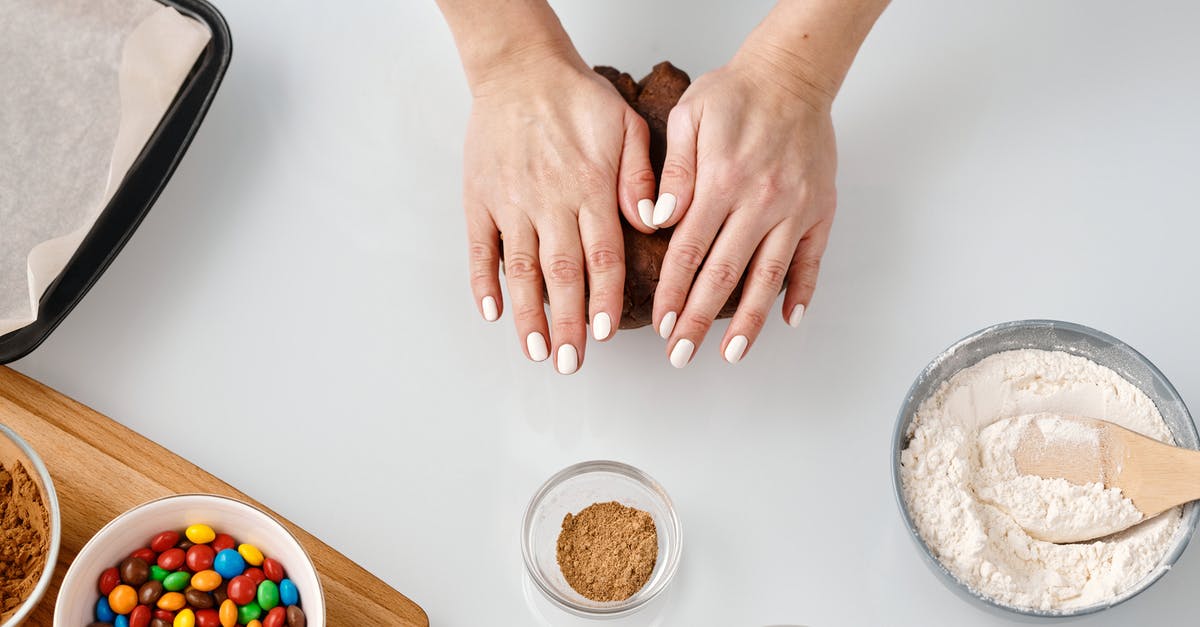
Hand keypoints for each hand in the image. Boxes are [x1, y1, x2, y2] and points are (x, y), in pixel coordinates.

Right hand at [463, 50, 656, 373]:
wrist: (520, 69)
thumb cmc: (578, 99)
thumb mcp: (627, 126)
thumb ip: (641, 177)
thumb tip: (651, 223)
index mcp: (589, 187)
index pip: (601, 256)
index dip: (604, 299)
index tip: (607, 333)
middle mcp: (549, 200)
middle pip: (561, 274)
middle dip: (568, 324)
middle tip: (571, 362)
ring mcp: (511, 201)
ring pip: (521, 269)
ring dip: (528, 315)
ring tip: (536, 351)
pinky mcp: (480, 197)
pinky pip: (481, 247)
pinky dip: (484, 281)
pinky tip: (492, 312)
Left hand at [651, 46, 837, 366]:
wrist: (793, 74)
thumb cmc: (735, 94)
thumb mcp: (688, 118)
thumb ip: (673, 174)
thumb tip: (658, 221)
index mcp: (722, 181)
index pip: (689, 251)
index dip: (673, 292)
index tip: (660, 323)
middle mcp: (760, 201)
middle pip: (724, 275)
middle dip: (698, 320)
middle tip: (680, 354)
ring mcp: (794, 209)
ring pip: (768, 277)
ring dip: (748, 321)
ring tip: (731, 353)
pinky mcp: (820, 210)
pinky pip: (812, 260)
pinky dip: (801, 293)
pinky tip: (787, 321)